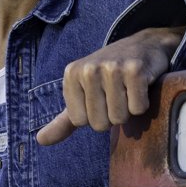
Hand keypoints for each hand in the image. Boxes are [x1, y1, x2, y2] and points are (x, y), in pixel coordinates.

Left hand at [36, 26, 183, 145]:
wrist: (144, 46)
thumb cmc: (110, 76)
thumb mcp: (82, 94)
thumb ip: (63, 120)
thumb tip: (41, 140)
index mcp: (71, 74)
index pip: (81, 122)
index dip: (95, 116)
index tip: (102, 98)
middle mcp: (88, 69)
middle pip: (100, 124)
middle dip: (113, 116)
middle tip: (118, 94)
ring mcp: (112, 68)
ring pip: (119, 118)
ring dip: (128, 110)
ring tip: (129, 90)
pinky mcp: (135, 70)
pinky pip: (137, 108)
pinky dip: (143, 103)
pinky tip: (141, 85)